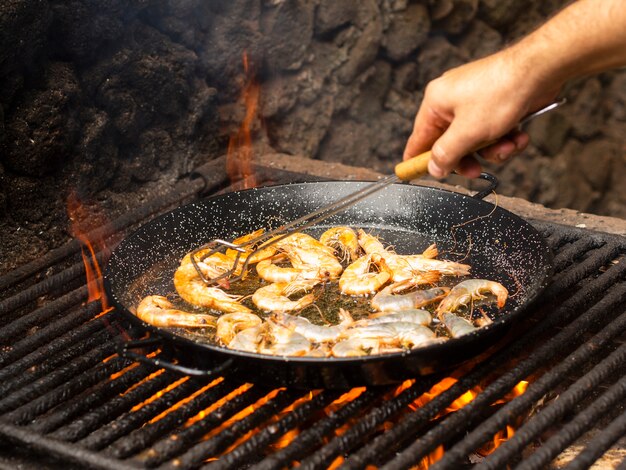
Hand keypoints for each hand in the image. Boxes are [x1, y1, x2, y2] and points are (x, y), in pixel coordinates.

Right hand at [403, 49, 560, 177]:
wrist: (540, 69)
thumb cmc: (501, 92)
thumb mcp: (468, 132)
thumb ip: (446, 153)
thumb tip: (433, 168)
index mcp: (436, 102)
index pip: (419, 138)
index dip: (419, 159)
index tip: (419, 175)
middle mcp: (451, 100)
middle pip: (449, 144)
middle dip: (468, 158)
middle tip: (476, 171)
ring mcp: (473, 102)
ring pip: (475, 141)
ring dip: (493, 149)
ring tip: (508, 146)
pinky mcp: (494, 104)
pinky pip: (491, 131)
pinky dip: (505, 138)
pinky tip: (518, 137)